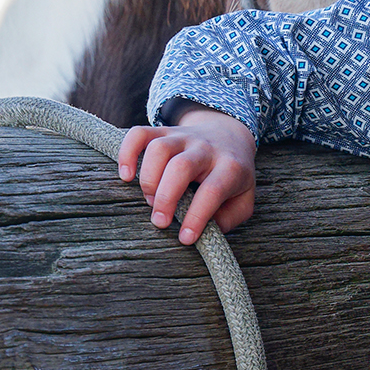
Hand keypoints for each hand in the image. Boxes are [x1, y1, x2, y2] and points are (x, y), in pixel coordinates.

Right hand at [118, 109, 256, 244]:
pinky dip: (127, 153)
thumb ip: (230, 217)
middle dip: (166, 197)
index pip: (212, 191)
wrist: (228, 134)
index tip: (185, 237)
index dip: (197, 216)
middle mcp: (206, 149)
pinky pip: (139, 134)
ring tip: (150, 201)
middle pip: (181, 167)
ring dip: (149, 179)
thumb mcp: (244, 198)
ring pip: (159, 149)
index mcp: (230, 167)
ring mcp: (183, 137)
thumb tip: (206, 231)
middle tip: (160, 221)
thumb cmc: (232, 176)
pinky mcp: (163, 131)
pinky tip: (126, 176)